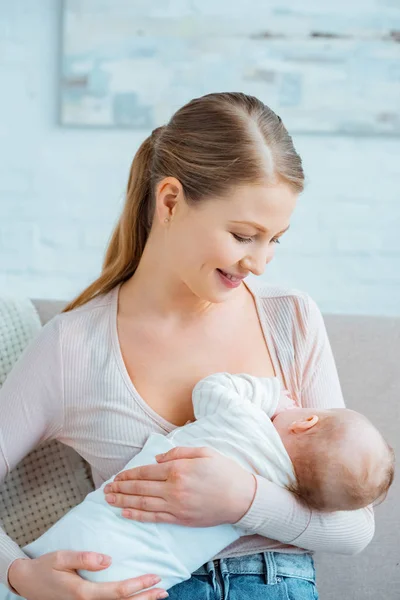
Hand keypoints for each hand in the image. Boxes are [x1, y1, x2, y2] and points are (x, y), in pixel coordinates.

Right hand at [8, 551, 167, 599]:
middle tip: (164, 591)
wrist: (27, 583)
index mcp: (84, 593)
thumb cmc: (45, 568)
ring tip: (158, 596)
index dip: (139, 585)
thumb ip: (84, 558)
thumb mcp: (61, 557)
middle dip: (145, 599)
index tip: (155, 577)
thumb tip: (108, 560)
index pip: (118, 591)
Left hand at [104, 446, 255, 526]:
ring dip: (123, 501)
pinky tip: (125, 513)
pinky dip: (138, 516)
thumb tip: (155, 458)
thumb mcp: (203, 452)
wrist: (242, 498)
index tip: (117, 476)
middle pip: (140, 488)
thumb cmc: (224, 471)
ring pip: (143, 504)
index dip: (129, 474)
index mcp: (178, 469)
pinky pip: (154, 518)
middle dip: (120, 488)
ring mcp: (176, 506)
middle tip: (105, 489)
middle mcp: (173, 488)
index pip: (146, 472)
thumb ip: (178, 452)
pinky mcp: (181, 519)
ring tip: (109, 500)